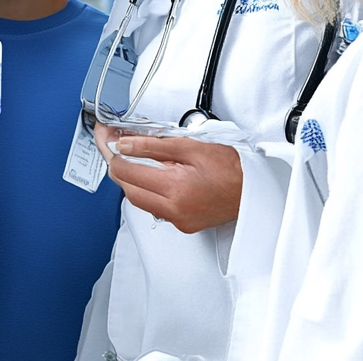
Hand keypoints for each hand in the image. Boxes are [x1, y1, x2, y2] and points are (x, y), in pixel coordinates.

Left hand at [96, 126, 242, 233]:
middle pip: (128, 188)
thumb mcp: (191, 146)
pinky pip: (154, 208)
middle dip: (116, 166)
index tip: (106, 137)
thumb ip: (153, 145)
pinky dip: (146, 191)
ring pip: (138, 200)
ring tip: (127, 158)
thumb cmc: (232, 168)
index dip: (112, 151)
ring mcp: (178, 220)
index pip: (126, 171)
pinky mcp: (184, 224)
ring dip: (129, 180)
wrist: (256, 191)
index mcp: (174, 188)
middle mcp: (173, 209)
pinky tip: (149, 177)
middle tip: (110, 145)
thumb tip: (125, 144)